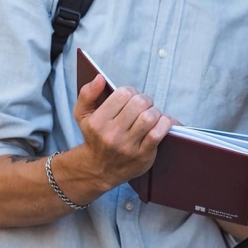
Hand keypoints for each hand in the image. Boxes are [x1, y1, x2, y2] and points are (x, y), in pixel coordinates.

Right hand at [73, 75, 172, 189]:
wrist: (99, 169)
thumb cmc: (94, 137)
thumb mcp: (82, 115)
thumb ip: (87, 94)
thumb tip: (100, 78)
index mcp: (97, 122)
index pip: (123, 94)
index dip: (130, 91)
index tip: (131, 97)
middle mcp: (112, 135)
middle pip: (139, 104)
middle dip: (144, 100)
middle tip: (143, 105)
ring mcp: (128, 146)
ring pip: (149, 117)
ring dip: (155, 111)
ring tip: (151, 114)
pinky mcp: (143, 156)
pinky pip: (158, 134)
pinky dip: (165, 123)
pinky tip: (163, 122)